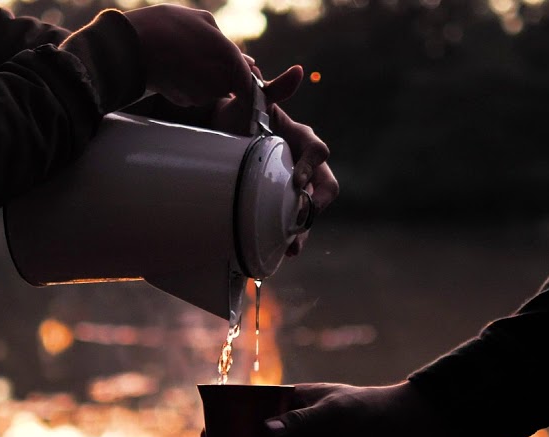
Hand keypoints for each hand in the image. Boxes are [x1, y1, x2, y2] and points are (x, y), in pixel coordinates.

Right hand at [124, 5, 250, 106]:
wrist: (131, 46)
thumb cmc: (167, 26)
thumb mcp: (203, 20)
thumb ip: (225, 41)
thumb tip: (244, 60)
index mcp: (229, 58)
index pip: (248, 79)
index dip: (245, 75)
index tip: (239, 70)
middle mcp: (219, 81)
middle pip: (229, 85)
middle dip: (222, 74)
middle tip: (200, 55)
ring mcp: (201, 95)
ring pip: (211, 91)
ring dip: (204, 80)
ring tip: (183, 58)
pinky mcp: (184, 102)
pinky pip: (194, 95)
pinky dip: (188, 86)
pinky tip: (174, 69)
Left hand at [211, 62, 339, 255]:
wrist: (223, 133)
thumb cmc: (241, 114)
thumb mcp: (255, 100)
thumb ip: (276, 89)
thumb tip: (298, 71)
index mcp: (303, 138)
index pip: (318, 152)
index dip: (310, 166)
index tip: (295, 181)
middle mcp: (305, 163)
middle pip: (325, 185)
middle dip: (316, 205)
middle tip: (303, 219)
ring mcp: (296, 184)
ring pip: (311, 209)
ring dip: (305, 230)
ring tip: (292, 249)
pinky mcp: (283, 200)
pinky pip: (294, 219)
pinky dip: (290, 236)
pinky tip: (279, 252)